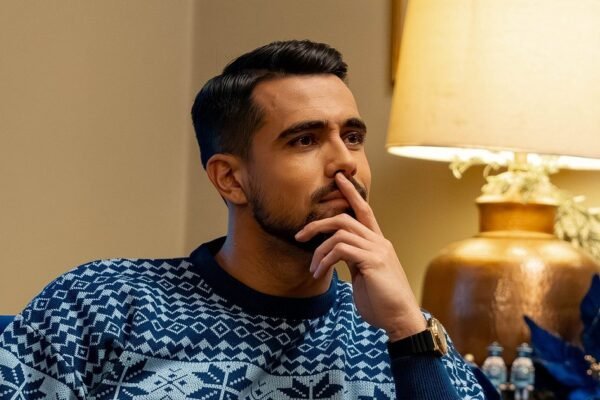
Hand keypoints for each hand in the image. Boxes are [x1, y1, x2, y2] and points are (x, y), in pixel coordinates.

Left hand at [295, 173, 425, 340]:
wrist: (400, 319)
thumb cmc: (381, 302)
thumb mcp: (364, 275)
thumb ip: (354, 259)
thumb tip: (336, 253)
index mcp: (378, 243)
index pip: (364, 210)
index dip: (351, 193)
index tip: (339, 178)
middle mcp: (379, 241)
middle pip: (345, 218)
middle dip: (318, 223)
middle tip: (299, 236)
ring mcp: (377, 250)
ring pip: (340, 233)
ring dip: (319, 250)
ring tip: (313, 268)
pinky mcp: (372, 261)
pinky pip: (340, 250)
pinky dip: (325, 260)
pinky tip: (320, 273)